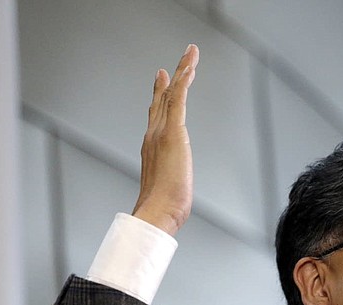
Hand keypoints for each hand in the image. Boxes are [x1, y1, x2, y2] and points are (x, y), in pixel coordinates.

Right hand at [132, 44, 199, 235]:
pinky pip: (178, 100)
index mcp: (152, 146)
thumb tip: (171, 196)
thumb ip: (167, 184)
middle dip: (173, 77)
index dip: (160, 95)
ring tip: (190, 54)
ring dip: (182, 72)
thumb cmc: (162, 207)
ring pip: (172, 94)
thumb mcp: (166, 190)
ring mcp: (161, 132)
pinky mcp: (173, 132)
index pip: (157, 114)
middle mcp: (154, 134)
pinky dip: (183, 82)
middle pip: (163, 99)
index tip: (163, 79)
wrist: (158, 210)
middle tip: (180, 60)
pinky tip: (189, 69)